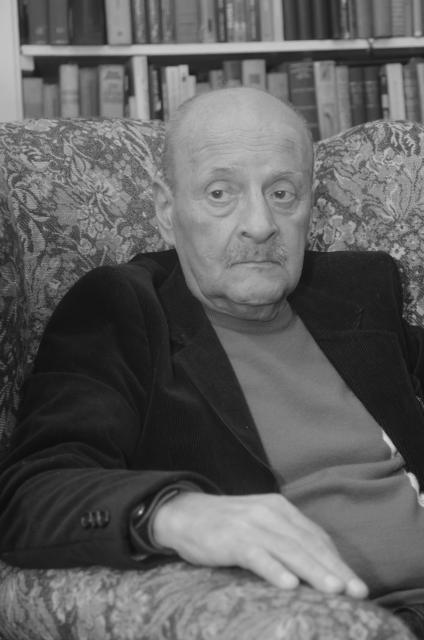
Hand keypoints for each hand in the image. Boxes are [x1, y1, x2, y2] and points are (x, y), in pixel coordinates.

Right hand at [153, 492, 367, 598]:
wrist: (185, 514)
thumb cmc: (227, 525)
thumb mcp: (260, 523)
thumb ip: (285, 539)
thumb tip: (318, 567)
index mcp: (280, 508)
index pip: (315, 536)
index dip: (338, 561)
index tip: (356, 584)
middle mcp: (269, 512)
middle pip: (308, 543)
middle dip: (335, 569)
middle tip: (358, 592)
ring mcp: (250, 524)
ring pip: (288, 549)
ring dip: (313, 571)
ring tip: (334, 590)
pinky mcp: (231, 539)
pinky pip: (257, 555)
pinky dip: (274, 569)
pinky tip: (289, 584)